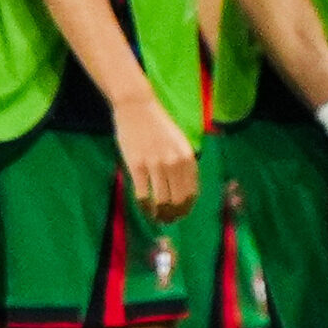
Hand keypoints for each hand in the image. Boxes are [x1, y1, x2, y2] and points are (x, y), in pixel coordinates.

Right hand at [112, 95, 197, 222]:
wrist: (137, 107)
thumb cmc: (158, 125)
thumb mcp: (179, 143)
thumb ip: (184, 164)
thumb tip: (183, 191)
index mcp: (188, 158)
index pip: (192, 193)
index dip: (187, 208)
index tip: (180, 215)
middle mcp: (175, 163)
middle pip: (177, 200)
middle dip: (174, 215)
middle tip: (167, 220)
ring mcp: (155, 164)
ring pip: (161, 201)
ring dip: (159, 214)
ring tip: (156, 218)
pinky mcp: (136, 165)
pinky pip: (142, 194)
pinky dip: (144, 207)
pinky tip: (144, 209)